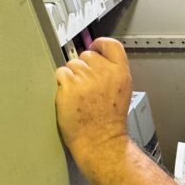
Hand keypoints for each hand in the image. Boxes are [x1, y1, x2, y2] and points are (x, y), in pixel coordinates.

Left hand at [55, 38, 133, 167]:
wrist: (101, 140)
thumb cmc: (110, 121)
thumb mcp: (123, 91)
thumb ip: (113, 72)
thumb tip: (97, 57)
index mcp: (120, 73)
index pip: (111, 45)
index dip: (100, 44)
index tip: (94, 47)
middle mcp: (104, 72)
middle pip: (86, 54)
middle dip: (84, 67)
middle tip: (87, 86)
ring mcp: (86, 79)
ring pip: (71, 64)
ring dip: (72, 77)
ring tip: (80, 95)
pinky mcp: (69, 86)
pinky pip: (60, 74)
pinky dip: (62, 84)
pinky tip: (70, 97)